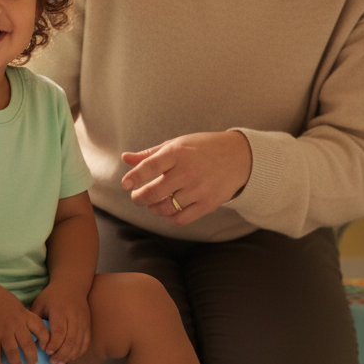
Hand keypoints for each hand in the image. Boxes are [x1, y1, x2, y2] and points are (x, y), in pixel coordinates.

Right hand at [0, 287, 51, 363]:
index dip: (45, 339)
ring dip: (16, 363)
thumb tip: (26, 326)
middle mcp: (15, 323)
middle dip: (31, 356)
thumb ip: (20, 314)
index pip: (40, 328)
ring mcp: (2, 330)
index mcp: (23, 314)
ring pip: (12, 351)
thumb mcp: (13, 302)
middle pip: (27, 343)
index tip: (47, 348)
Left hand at [31, 286, 90, 363]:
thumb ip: (34, 321)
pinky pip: (86, 341)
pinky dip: (79, 352)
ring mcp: (83, 321)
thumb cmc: (52, 296)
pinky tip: (70, 358)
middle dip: (61, 353)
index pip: (59, 331)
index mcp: (60, 310)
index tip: (47, 352)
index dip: (54, 344)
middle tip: (52, 362)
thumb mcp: (40, 304)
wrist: (72, 285)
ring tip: (59, 363)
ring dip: (70, 355)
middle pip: (70, 339)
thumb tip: (28, 340)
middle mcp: (74, 316)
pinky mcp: (88, 324)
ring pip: (79, 342)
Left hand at [121, 131, 251, 225]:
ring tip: (153, 203)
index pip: (150, 166)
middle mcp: (188, 171)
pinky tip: (168, 211)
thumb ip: (150, 154)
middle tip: (137, 197)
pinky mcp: (208, 204)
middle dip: (139, 198)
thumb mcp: (177, 145)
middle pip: (154, 192)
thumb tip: (125, 158)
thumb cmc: (202, 149)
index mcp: (178, 153)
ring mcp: (199, 189)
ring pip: (166, 208)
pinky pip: (181, 219)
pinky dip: (169, 218)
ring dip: (153, 208)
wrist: (239, 157)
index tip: (126, 184)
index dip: (134, 177)